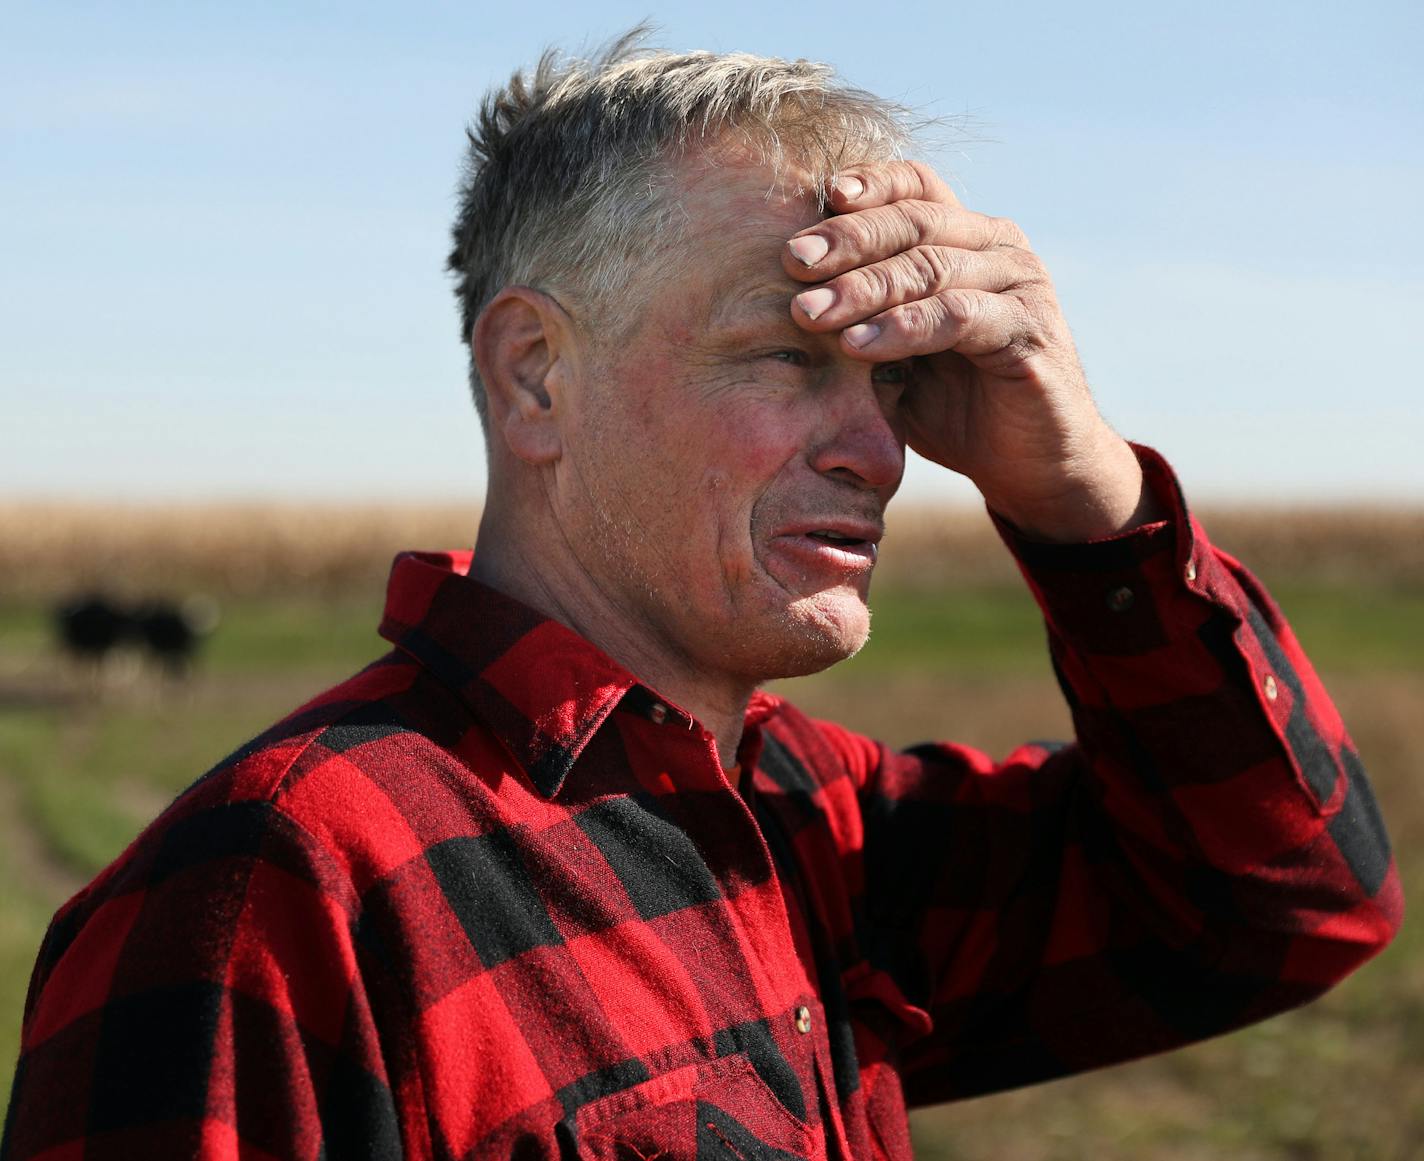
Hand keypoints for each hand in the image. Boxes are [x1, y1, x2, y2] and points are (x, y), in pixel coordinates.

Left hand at [782, 161, 1156, 540]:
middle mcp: (999, 249)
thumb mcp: (896, 357)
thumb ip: (858, 320)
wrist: (1029, 466)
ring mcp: (1020, 285)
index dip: (869, 183)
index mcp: (967, 240)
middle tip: (792, 262)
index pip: (916, 186)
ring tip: (809, 314)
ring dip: (863, 289)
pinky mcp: (1028, 331)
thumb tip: (782, 299)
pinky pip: (957, 317)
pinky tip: (858, 346)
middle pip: (914, 221)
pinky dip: (903, 328)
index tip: (816, 198)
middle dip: (847, 240)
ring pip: (930, 267)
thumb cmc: (956, 406)